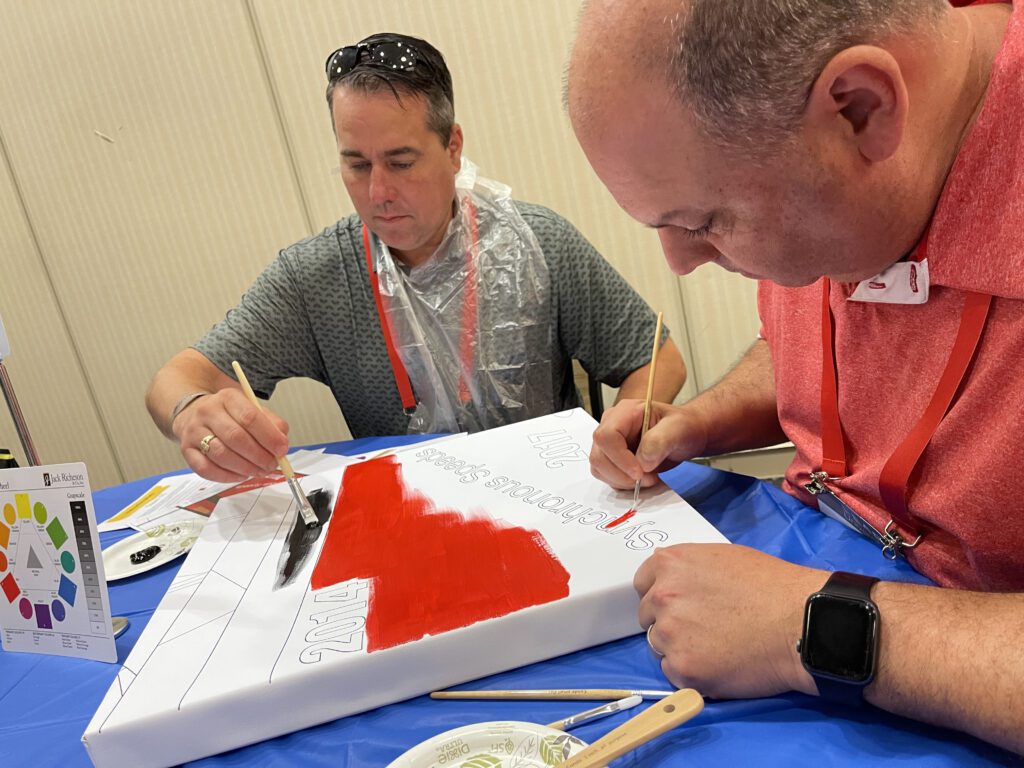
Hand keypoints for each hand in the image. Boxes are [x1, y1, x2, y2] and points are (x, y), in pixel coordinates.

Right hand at [171, 389, 289, 481]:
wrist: (193, 413)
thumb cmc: (229, 415)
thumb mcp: (252, 409)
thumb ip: (271, 423)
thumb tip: (281, 443)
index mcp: (228, 398)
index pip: (250, 417)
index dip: (269, 437)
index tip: (281, 449)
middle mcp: (208, 412)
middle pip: (235, 437)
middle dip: (258, 456)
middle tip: (271, 464)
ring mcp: (194, 431)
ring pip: (221, 454)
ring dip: (245, 468)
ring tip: (259, 470)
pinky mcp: (187, 450)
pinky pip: (206, 469)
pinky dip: (227, 476)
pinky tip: (241, 475)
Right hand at [590, 400, 708, 488]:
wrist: (686, 434)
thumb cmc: (683, 426)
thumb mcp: (678, 428)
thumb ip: (660, 440)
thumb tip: (642, 461)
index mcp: (625, 412)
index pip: (607, 436)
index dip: (619, 458)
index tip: (639, 472)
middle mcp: (611, 424)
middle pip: (599, 455)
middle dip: (622, 474)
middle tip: (648, 478)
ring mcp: (609, 442)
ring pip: (599, 467)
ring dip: (622, 481)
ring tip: (647, 477)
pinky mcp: (610, 456)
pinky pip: (605, 474)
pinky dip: (621, 483)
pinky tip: (640, 478)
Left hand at [636, 543, 822, 698]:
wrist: (799, 621)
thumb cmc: (771, 586)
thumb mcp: (722, 557)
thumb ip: (689, 570)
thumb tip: (676, 583)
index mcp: (668, 564)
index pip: (642, 584)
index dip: (660, 596)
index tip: (679, 605)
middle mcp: (661, 596)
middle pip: (648, 616)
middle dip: (670, 622)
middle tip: (703, 628)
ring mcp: (669, 633)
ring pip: (660, 646)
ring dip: (680, 648)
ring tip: (717, 646)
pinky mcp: (683, 668)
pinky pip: (675, 673)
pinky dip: (692, 671)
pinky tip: (720, 663)